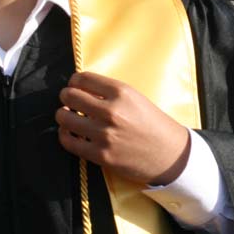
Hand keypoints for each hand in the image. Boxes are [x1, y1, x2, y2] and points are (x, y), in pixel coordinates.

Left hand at [56, 71, 190, 185]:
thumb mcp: (135, 98)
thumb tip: (81, 88)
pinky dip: (65, 135)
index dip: (74, 81)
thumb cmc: (153, 124)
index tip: (74, 85)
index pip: (83, 78)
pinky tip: (69, 132)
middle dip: (66, 96)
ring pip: (65, 118)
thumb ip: (109, 92)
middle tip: (68, 99)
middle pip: (70, 96)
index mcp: (122, 92)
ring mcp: (105, 134)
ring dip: (62, 115)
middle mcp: (112, 111)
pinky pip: (69, 141)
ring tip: (66, 115)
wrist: (170, 154)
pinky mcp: (101, 155)